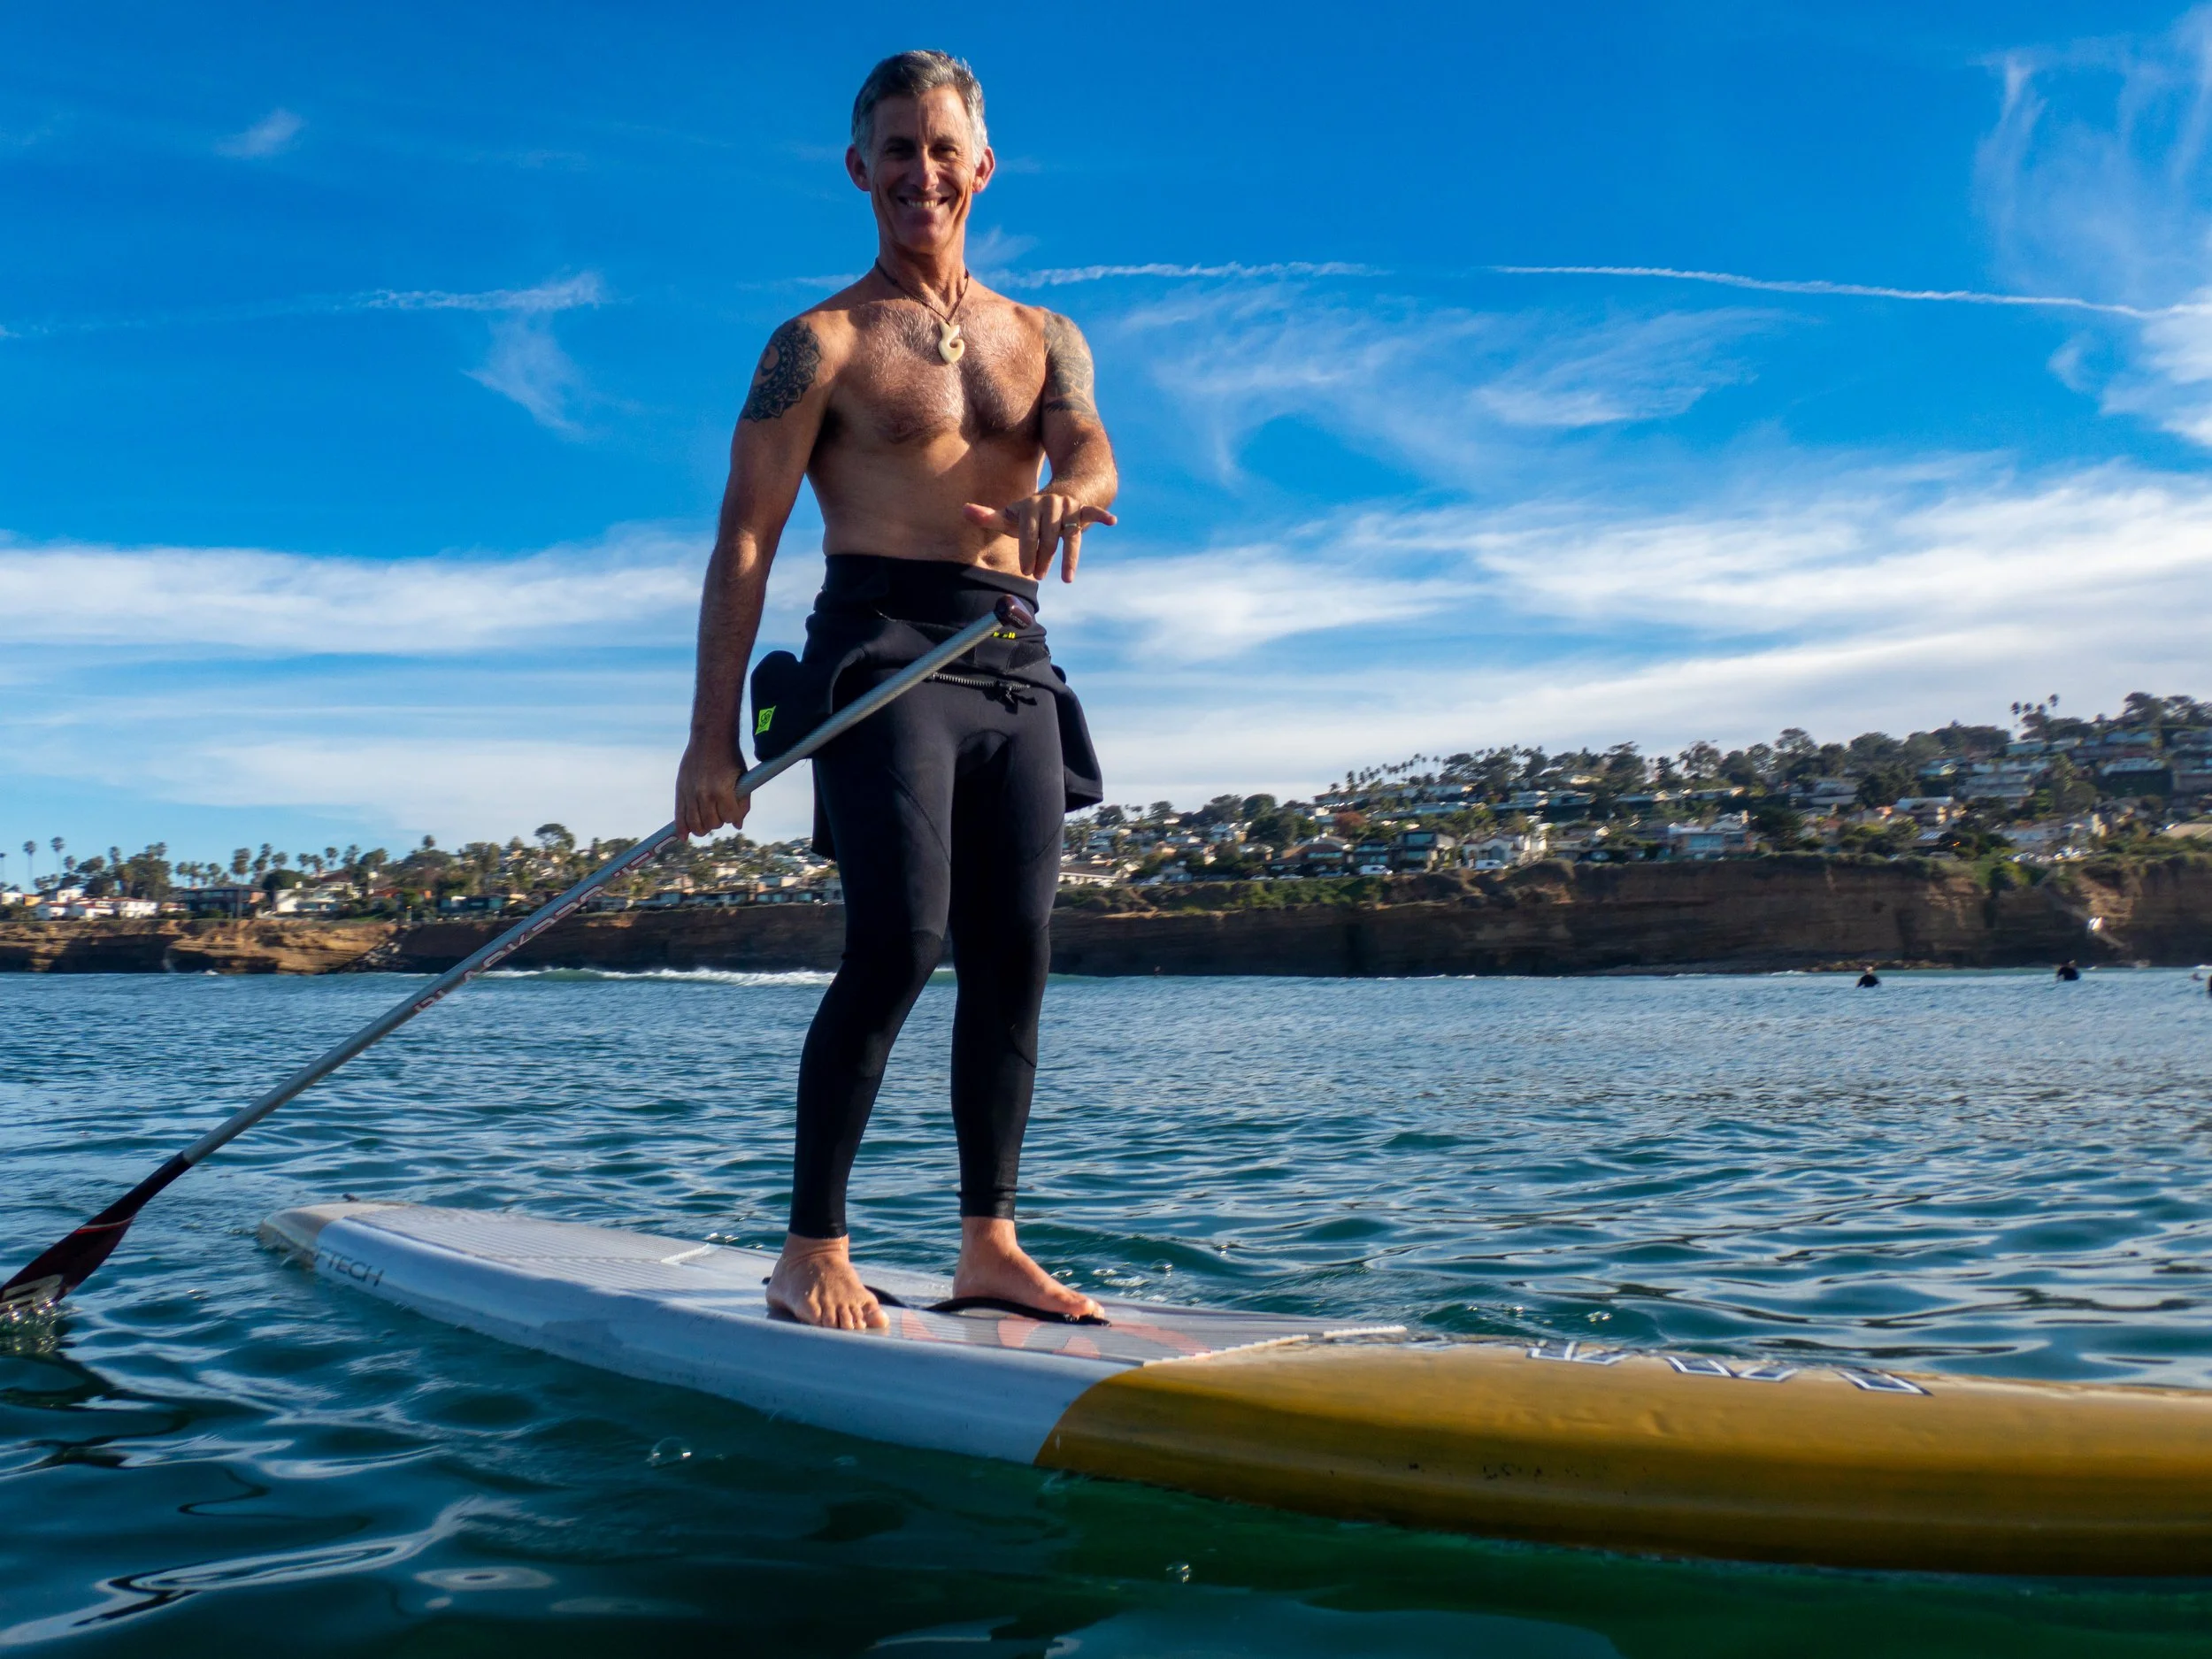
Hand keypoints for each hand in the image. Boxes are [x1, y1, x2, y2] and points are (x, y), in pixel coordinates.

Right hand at [675, 737, 748, 837]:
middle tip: (721, 811)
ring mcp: (691, 793)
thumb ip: (742, 802)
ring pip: (696, 825)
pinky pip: (679, 816)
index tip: (734, 811)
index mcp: (723, 791)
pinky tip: (684, 837)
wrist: (710, 738)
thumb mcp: (742, 778)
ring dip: (704, 827)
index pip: (729, 818)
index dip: (734, 816)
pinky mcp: (681, 790)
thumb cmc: (730, 758)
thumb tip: (737, 825)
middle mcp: (705, 794)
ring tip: (708, 822)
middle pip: (713, 823)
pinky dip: (682, 829)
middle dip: (720, 820)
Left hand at [963, 492, 1116, 581]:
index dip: (1026, 551)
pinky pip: (1093, 512)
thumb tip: (964, 510)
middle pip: (1048, 537)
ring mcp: (1069, 507)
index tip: (1025, 570)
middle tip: (1038, 576)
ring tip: (1066, 578)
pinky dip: (1102, 516)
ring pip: (1069, 535)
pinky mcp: (1084, 510)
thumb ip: (990, 517)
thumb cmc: (1031, 512)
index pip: (1028, 532)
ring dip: (1068, 557)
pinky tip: (1112, 521)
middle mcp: (1050, 504)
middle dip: (1043, 558)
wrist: (1060, 493)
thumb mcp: (1012, 515)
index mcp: (1031, 505)